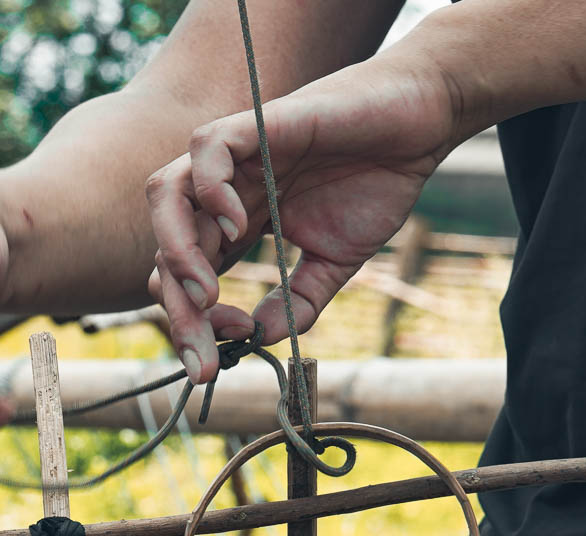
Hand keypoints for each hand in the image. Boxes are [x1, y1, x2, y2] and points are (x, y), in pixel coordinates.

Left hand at [145, 56, 461, 382]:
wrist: (417, 128)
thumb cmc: (376, 185)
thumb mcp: (333, 262)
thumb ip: (296, 302)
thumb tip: (258, 342)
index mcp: (235, 225)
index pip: (187, 277)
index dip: (192, 324)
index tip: (215, 362)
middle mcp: (225, 192)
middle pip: (168, 247)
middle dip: (178, 310)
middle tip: (201, 357)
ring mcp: (237, 156)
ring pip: (168, 196)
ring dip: (176, 251)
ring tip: (205, 296)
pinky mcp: (259, 123)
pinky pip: (209, 148)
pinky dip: (211, 189)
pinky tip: (238, 227)